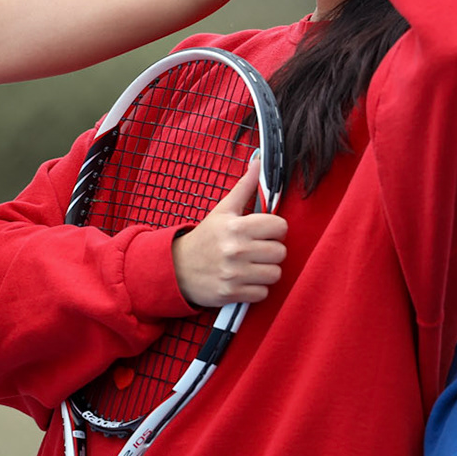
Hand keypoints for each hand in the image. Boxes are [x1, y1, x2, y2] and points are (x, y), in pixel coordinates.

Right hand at [170, 159, 285, 307]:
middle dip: (271, 251)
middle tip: (256, 250)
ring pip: (275, 274)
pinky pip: (263, 293)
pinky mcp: (232, 294)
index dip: (274, 229)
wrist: (176, 268)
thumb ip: (244, 187)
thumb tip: (259, 161)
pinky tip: (244, 280)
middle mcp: (236, 250)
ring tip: (251, 266)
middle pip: (280, 252)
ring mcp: (234, 274)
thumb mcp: (222, 211)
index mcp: (236, 227)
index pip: (280, 226)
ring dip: (266, 271)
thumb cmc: (205, 238)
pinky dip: (256, 289)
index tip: (263, 232)